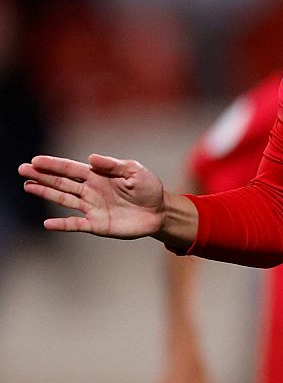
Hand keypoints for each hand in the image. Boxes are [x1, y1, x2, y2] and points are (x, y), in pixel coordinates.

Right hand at [20, 154, 166, 237]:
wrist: (159, 211)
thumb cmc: (148, 188)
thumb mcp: (135, 171)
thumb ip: (114, 165)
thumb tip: (91, 158)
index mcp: (98, 175)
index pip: (71, 168)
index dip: (54, 164)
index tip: (35, 161)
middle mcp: (90, 190)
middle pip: (62, 182)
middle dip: (42, 176)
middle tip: (22, 170)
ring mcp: (91, 207)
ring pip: (64, 199)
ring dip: (46, 193)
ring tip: (28, 187)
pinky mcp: (97, 224)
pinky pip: (75, 224)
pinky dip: (62, 224)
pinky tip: (48, 224)